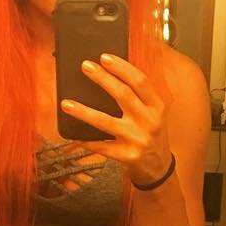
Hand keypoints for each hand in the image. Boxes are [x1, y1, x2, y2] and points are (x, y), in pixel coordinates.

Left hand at [61, 53, 173, 186]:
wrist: (159, 168)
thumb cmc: (151, 134)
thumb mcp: (153, 114)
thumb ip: (139, 97)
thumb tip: (110, 75)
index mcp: (157, 107)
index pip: (140, 81)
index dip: (122, 68)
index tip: (104, 57)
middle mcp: (149, 121)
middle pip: (123, 95)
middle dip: (102, 79)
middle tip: (85, 67)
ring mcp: (138, 140)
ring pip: (105, 122)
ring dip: (83, 112)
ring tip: (66, 103)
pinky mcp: (128, 156)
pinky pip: (102, 146)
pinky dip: (87, 141)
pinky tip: (74, 135)